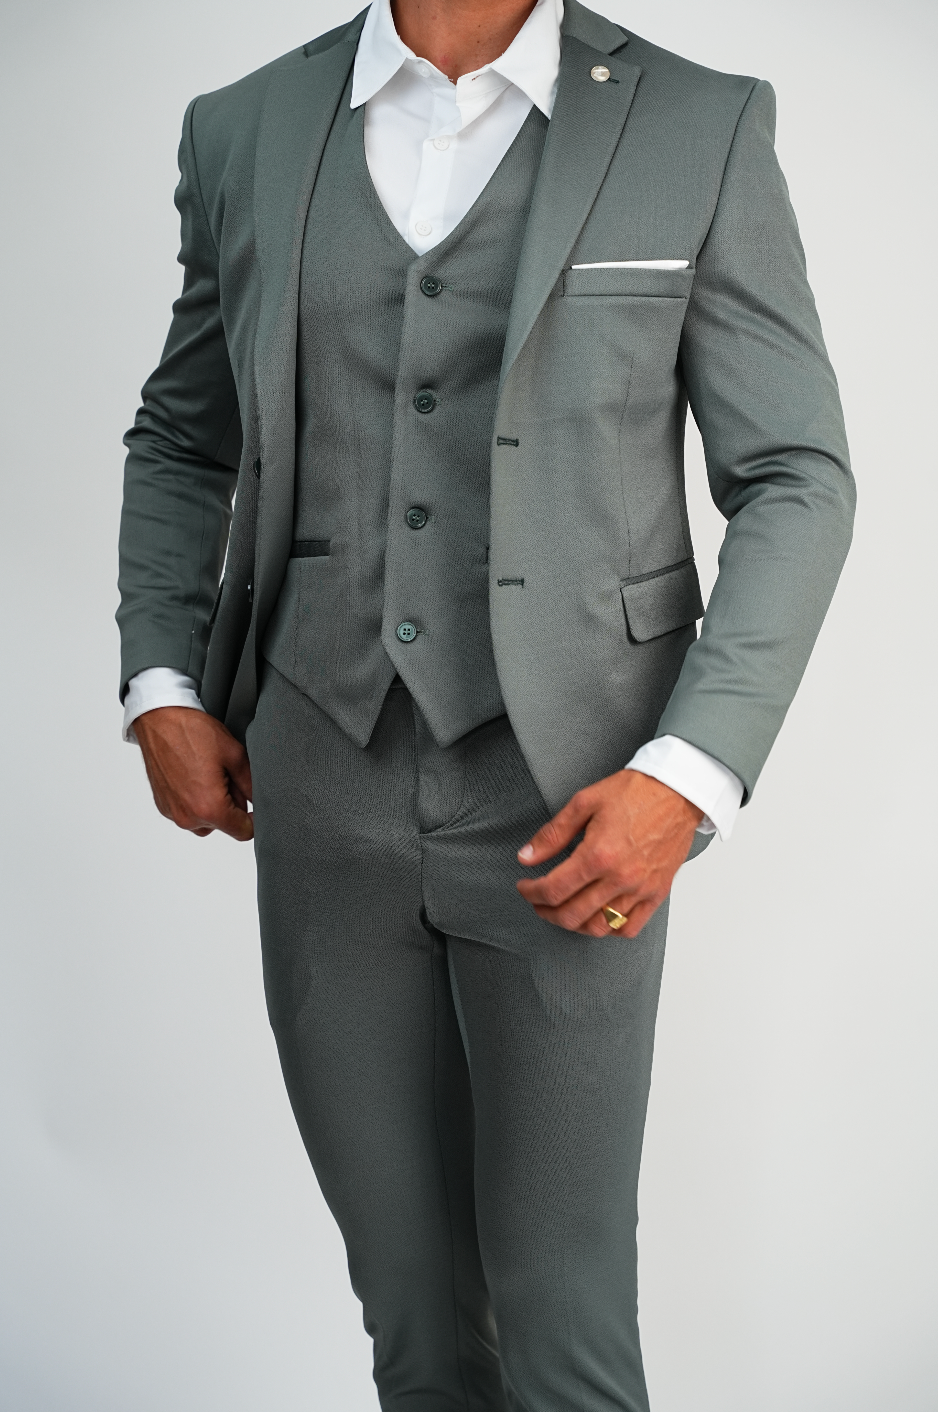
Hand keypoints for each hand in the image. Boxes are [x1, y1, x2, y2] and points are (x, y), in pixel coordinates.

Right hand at [133, 707, 253, 840]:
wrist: (158, 719)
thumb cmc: (192, 732)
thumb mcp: (234, 755)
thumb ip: (251, 785)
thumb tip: (259, 801)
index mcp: (209, 808)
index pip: (243, 832)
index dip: (254, 818)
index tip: (253, 801)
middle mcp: (188, 817)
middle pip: (224, 825)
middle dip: (232, 805)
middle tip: (227, 775)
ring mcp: (173, 813)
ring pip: (206, 820)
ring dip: (213, 804)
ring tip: (210, 773)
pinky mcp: (163, 806)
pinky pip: (188, 812)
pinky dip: (195, 799)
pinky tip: (194, 774)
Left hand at [516, 769, 702, 937]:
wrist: (678, 791)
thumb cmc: (636, 792)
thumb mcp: (584, 803)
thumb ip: (552, 834)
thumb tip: (527, 857)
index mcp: (598, 855)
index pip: (553, 890)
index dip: (530, 893)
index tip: (524, 887)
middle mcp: (620, 878)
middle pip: (571, 915)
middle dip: (546, 912)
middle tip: (538, 901)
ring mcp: (640, 889)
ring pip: (599, 927)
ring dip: (573, 924)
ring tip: (563, 909)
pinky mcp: (657, 893)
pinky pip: (630, 927)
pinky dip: (609, 929)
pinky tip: (598, 916)